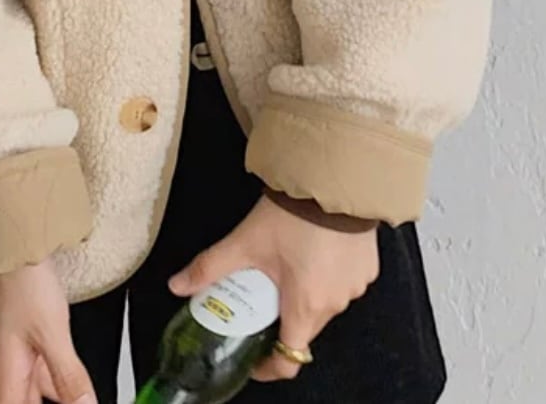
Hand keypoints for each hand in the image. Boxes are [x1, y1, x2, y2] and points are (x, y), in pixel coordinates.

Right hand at [0, 257, 96, 403]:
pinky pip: (42, 374)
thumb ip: (69, 376)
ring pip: (36, 394)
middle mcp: (7, 374)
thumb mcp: (53, 333)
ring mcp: (16, 358)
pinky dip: (59, 383)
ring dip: (59, 398)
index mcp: (7, 381)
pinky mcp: (27, 341)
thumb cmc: (22, 284)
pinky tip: (75, 382)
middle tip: (80, 398)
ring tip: (82, 396)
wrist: (10, 247)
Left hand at [168, 194, 378, 381]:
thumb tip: (177, 285)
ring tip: (288, 267)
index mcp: (306, 306)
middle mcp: (335, 303)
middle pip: (304, 329)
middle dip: (281, 318)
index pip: (289, 360)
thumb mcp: (245, 242)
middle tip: (261, 295)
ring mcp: (355, 286)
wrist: (332, 181)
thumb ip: (209, 267)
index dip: (268, 365)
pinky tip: (315, 252)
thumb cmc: (294, 213)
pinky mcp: (368, 268)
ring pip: (325, 305)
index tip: (253, 357)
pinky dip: (328, 276)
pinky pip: (344, 284)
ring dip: (306, 295)